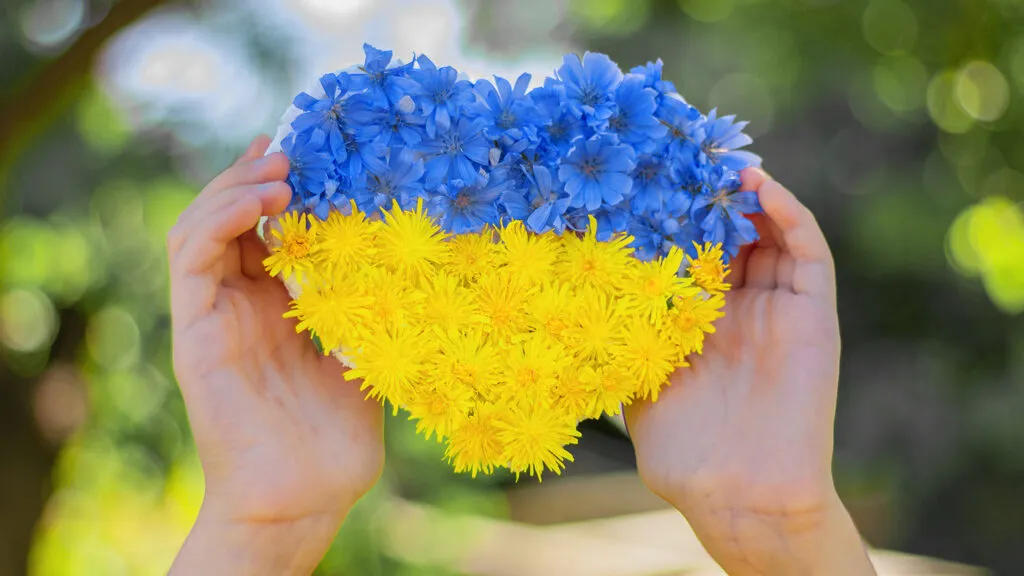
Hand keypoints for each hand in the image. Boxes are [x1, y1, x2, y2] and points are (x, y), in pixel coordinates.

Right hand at [167, 136, 383, 573]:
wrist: (304, 498)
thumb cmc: (336, 439)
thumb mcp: (364, 356)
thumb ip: (368, 312)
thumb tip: (409, 267)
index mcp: (275, 308)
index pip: (264, 231)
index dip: (280, 189)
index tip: (314, 154)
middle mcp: (239, 306)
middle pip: (229, 218)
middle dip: (255, 177)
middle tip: (293, 150)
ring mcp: (212, 317)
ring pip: (201, 227)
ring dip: (234, 188)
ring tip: (280, 168)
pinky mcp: (194, 332)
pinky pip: (193, 260)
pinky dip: (220, 221)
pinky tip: (265, 204)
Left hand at [626, 169, 874, 574]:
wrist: (740, 495)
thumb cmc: (684, 454)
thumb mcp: (638, 385)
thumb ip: (622, 341)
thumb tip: (573, 301)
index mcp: (701, 324)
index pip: (692, 254)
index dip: (674, 218)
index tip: (645, 182)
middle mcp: (741, 310)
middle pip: (733, 235)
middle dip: (709, 197)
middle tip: (682, 158)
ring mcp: (779, 310)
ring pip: (772, 233)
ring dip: (749, 194)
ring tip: (717, 162)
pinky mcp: (815, 314)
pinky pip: (809, 252)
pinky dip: (789, 213)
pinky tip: (758, 187)